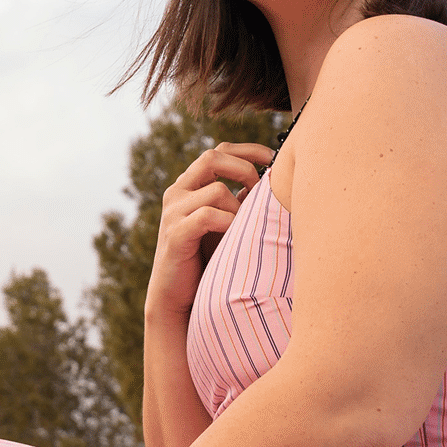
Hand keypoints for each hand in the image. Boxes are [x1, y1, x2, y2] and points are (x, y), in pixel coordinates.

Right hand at [145, 142, 275, 326]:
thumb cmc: (207, 258)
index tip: (272, 157)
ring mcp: (173, 212)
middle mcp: (177, 192)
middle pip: (212, 157)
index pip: (218, 151)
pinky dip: (229, 222)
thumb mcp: (226, 222)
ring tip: (244, 227)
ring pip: (216, 189)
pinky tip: (234, 236)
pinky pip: (208, 215)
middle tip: (260, 190)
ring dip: (239, 207)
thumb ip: (239, 200)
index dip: (247, 149)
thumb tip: (270, 179)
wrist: (178, 297)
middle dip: (244, 169)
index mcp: (189, 185)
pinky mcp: (175, 233)